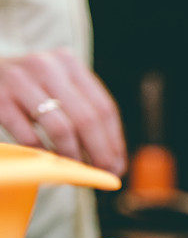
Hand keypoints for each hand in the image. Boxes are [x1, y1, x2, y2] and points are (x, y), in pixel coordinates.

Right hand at [0, 48, 125, 174]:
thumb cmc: (27, 89)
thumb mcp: (57, 88)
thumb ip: (83, 114)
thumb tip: (114, 162)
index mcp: (69, 63)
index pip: (104, 107)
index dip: (114, 141)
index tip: (117, 166)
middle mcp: (46, 66)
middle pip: (87, 118)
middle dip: (99, 153)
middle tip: (102, 174)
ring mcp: (19, 79)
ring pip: (61, 128)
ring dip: (72, 157)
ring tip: (75, 173)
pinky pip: (28, 135)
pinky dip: (43, 154)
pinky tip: (48, 163)